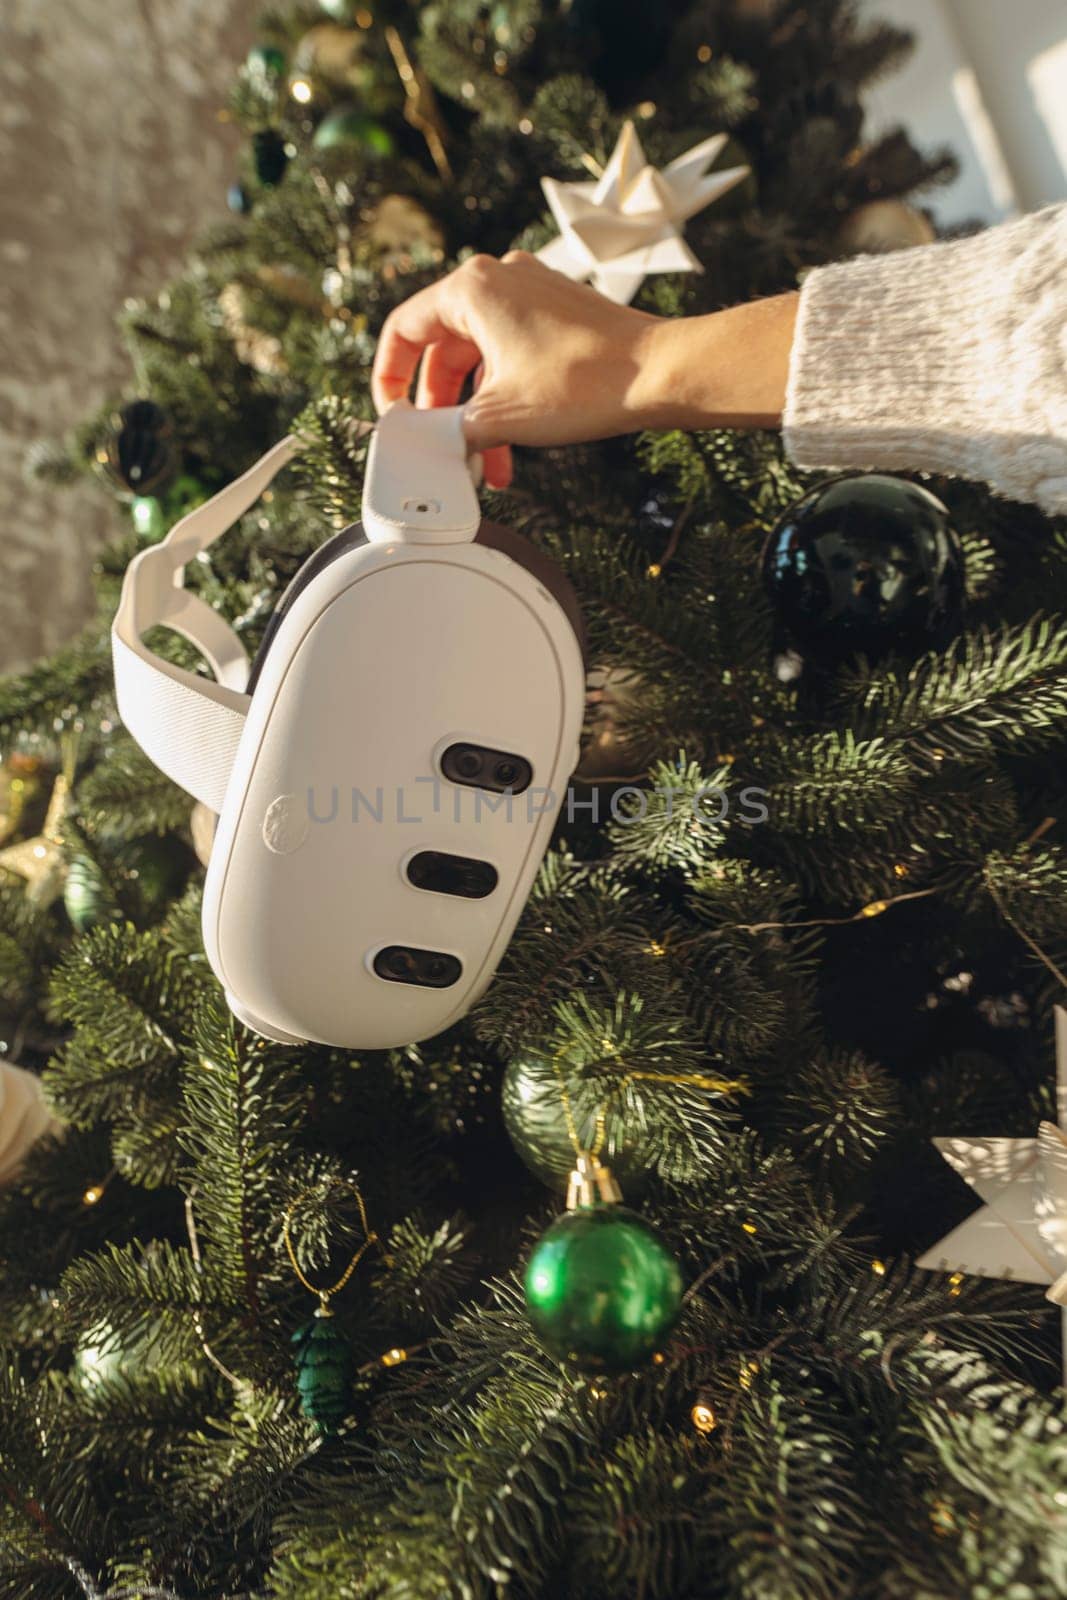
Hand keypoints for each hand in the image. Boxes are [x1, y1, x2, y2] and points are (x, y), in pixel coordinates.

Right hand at [371, 251, 796, 488]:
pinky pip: (511, 353)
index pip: (403, 330)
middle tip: (445, 448)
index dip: (388, 379)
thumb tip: (421, 445)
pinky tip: (513, 438)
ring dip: (478, 412)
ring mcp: (531, 292)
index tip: (393, 416)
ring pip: (481, 357)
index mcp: (472, 289)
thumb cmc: (587, 383)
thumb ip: (446, 430)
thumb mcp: (498, 416)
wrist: (661, 373)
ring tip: (487, 460)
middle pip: (443, 349)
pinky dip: (505, 394)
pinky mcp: (557, 312)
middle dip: (442, 409)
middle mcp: (499, 278)